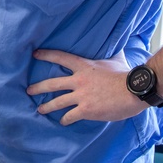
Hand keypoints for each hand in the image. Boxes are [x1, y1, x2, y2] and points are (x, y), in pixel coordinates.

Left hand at [25, 49, 145, 124]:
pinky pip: (70, 116)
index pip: (61, 57)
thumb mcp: (115, 58)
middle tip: (29, 90)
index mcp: (84, 66)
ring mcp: (81, 96)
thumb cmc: (125, 74)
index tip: (35, 54)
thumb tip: (117, 40)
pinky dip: (65, 120)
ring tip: (40, 110)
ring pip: (57, 102)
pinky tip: (63, 122)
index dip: (47, 55)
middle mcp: (79, 81)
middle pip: (52, 83)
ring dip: (47, 107)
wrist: (134, 90)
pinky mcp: (86, 110)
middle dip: (38, 87)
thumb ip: (110, 51)